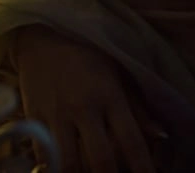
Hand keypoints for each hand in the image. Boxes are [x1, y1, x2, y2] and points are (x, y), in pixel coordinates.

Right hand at [11, 24, 158, 172]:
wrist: (42, 35)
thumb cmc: (87, 54)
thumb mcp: (118, 73)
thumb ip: (138, 108)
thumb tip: (162, 136)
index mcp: (110, 95)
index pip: (131, 140)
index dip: (142, 167)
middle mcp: (84, 107)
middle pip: (101, 159)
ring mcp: (56, 114)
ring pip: (69, 164)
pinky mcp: (32, 118)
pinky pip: (42, 155)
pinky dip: (54, 167)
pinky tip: (63, 168)